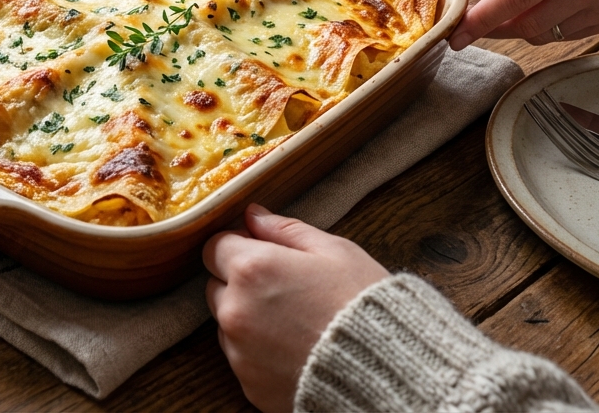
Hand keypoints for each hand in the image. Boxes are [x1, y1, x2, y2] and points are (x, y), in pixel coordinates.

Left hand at [204, 204, 389, 412]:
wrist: (385, 370)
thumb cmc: (362, 303)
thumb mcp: (333, 251)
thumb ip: (284, 229)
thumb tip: (252, 215)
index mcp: (252, 269)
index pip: (214, 247)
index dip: (238, 245)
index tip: (262, 251)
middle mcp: (235, 310)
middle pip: (216, 285)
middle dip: (240, 282)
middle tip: (284, 287)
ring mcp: (239, 351)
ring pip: (227, 323)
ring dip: (247, 317)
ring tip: (294, 320)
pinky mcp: (248, 383)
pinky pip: (241, 357)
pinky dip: (258, 350)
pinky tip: (294, 347)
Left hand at [449, 0, 598, 48]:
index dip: (485, 16)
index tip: (459, 30)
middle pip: (530, 21)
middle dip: (493, 27)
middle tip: (470, 24)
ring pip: (546, 34)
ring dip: (515, 28)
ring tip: (503, 11)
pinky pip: (565, 35)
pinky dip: (543, 27)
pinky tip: (538, 9)